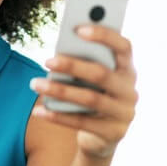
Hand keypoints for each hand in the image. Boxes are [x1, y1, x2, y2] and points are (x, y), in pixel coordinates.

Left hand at [29, 25, 138, 161]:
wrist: (103, 137)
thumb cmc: (94, 96)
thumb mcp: (94, 79)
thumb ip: (86, 64)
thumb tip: (58, 54)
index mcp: (128, 70)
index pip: (124, 47)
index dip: (104, 36)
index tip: (78, 28)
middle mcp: (130, 90)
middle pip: (101, 74)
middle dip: (73, 66)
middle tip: (47, 61)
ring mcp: (124, 113)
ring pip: (89, 99)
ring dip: (60, 91)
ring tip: (36, 84)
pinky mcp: (112, 133)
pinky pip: (81, 123)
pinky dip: (58, 116)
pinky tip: (39, 110)